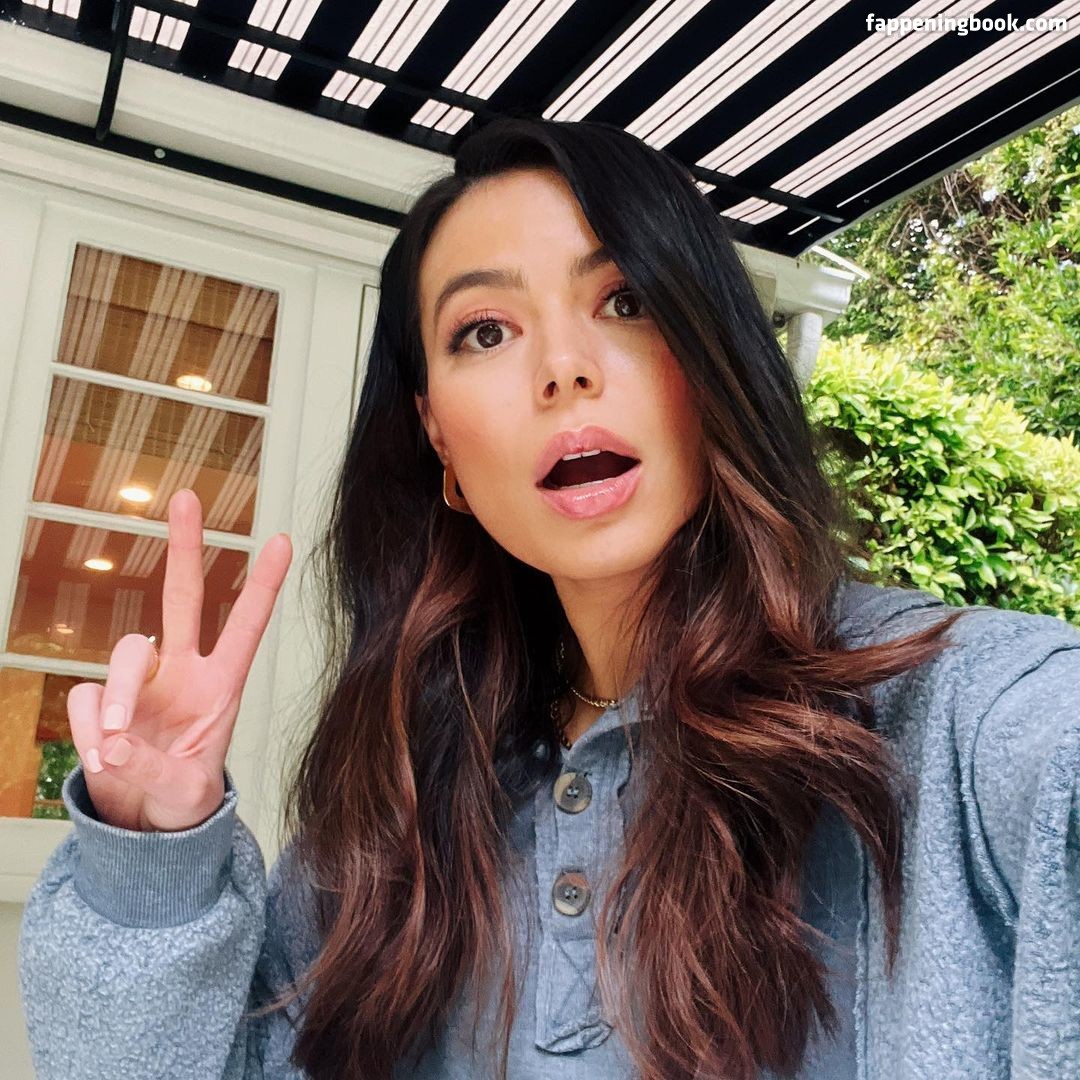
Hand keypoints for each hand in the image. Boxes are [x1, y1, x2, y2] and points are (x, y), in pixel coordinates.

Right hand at [66, 489, 291, 831]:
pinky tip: (102, 760)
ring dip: (115, 696)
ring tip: (114, 747)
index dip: (264, 585)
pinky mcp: (101, 701)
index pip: (247, 625)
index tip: (283, 540)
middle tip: (187, 498)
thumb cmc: (181, 801)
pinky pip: (84, 697)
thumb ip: (154, 770)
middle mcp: (181, 672)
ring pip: (125, 652)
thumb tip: (116, 742)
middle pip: (181, 597)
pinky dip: (88, 728)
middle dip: (183, 548)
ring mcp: (139, 683)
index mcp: (222, 686)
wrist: (145, 827)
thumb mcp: (186, 793)